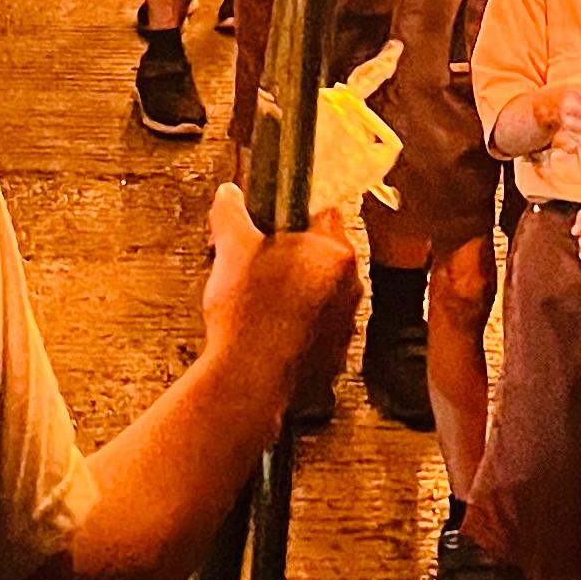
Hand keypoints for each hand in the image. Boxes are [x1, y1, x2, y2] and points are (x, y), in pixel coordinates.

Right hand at [200, 183, 359, 395]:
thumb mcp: (231, 248)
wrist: (248, 383)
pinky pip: (316, 329)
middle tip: (255, 264)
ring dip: (293, 292)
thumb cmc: (246, 316)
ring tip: (256, 302)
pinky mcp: (333, 356)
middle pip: (321, 255)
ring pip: (320, 293)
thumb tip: (229, 196)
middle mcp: (351, 288)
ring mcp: (345, 325)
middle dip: (289, 256)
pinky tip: (265, 331)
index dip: (292, 214)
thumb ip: (231, 212)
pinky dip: (294, 327)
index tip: (272, 224)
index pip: (323, 213)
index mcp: (335, 254)